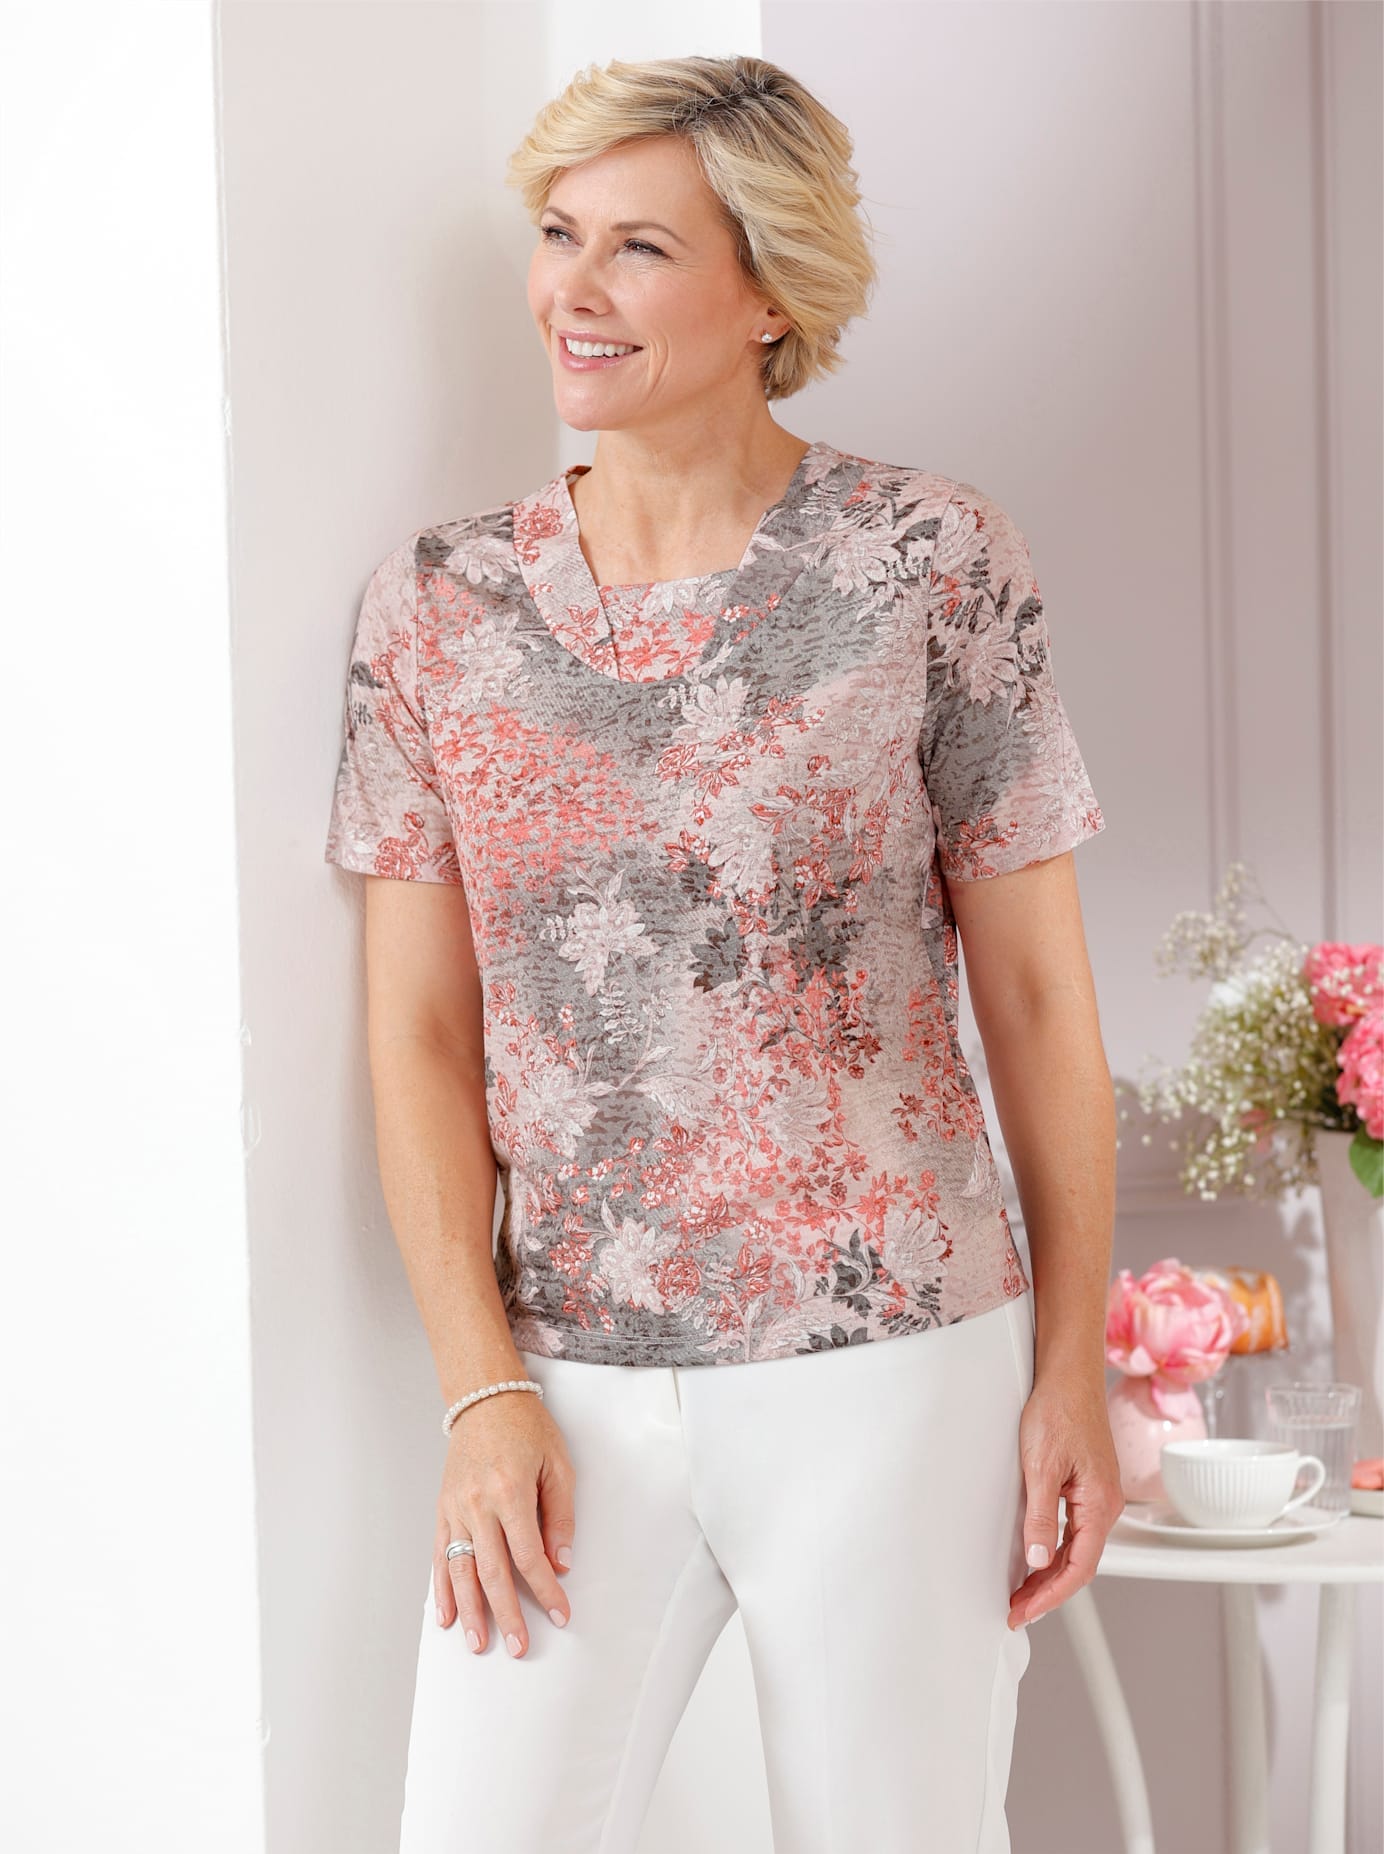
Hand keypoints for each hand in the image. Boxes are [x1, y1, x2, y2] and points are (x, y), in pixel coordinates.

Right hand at [433, 1389, 576, 1656]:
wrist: (484, 1397)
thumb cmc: (527, 1428)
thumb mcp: (557, 1464)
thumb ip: (559, 1516)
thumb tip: (561, 1563)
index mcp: (510, 1492)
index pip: (530, 1556)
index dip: (546, 1591)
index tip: (561, 1615)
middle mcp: (478, 1504)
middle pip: (492, 1572)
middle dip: (507, 1614)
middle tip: (518, 1647)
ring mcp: (455, 1508)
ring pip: (460, 1570)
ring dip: (469, 1611)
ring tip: (479, 1643)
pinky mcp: (442, 1508)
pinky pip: (439, 1555)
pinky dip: (441, 1588)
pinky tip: (446, 1615)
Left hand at [1008, 1366, 1123, 1629]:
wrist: (1068, 1372)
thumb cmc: (1058, 1409)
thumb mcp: (1041, 1466)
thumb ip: (1041, 1516)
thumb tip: (1037, 1559)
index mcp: (1099, 1505)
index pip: (1079, 1569)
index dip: (1050, 1596)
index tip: (1023, 1611)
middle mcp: (1104, 1505)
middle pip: (1079, 1564)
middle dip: (1048, 1591)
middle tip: (1015, 1609)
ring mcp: (1097, 1495)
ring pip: (1076, 1548)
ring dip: (1049, 1572)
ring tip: (1021, 1592)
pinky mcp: (1086, 1484)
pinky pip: (1074, 1528)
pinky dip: (1054, 1548)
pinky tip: (1035, 1555)